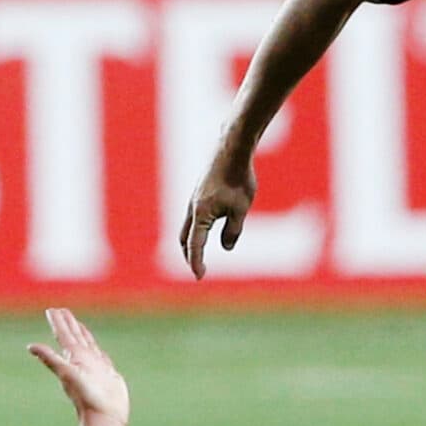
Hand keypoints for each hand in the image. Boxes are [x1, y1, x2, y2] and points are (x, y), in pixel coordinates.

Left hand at [27, 308, 129, 423]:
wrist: (105, 416)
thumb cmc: (86, 397)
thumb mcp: (67, 374)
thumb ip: (50, 359)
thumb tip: (30, 347)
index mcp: (73, 358)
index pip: (63, 336)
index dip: (58, 322)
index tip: (52, 310)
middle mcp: (82, 361)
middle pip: (73, 337)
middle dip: (68, 324)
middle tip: (61, 310)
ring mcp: (94, 367)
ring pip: (87, 345)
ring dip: (81, 333)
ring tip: (77, 324)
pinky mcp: (106, 373)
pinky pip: (100, 355)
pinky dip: (96, 348)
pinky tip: (94, 348)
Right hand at [179, 153, 256, 279]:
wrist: (232, 149)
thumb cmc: (238, 178)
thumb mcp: (241, 209)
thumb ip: (233, 230)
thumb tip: (226, 247)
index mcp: (201, 214)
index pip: (195, 245)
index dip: (197, 263)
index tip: (199, 277)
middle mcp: (192, 208)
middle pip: (184, 239)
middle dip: (189, 255)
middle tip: (197, 269)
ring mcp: (193, 199)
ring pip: (186, 227)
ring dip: (190, 243)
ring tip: (198, 254)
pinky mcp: (198, 193)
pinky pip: (192, 216)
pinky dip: (195, 229)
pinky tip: (205, 229)